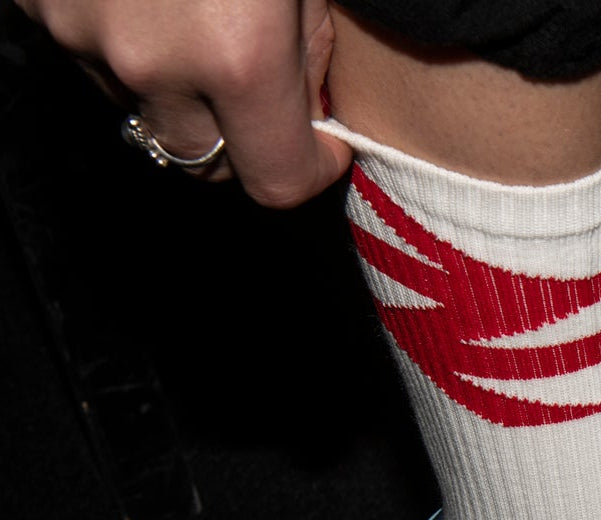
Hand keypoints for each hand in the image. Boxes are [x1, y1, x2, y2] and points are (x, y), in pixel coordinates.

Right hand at [14, 0, 350, 206]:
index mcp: (238, 56)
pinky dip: (124, 44)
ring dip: (178, 91)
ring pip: (146, 113)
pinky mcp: (38, 4)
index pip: (280, 183)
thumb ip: (310, 53)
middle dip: (242, 140)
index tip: (324, 145)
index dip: (314, 168)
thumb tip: (309, 112)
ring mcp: (84, 34)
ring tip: (196, 19)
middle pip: (206, 162)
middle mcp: (154, 63)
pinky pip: (93, 60)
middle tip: (261, 85)